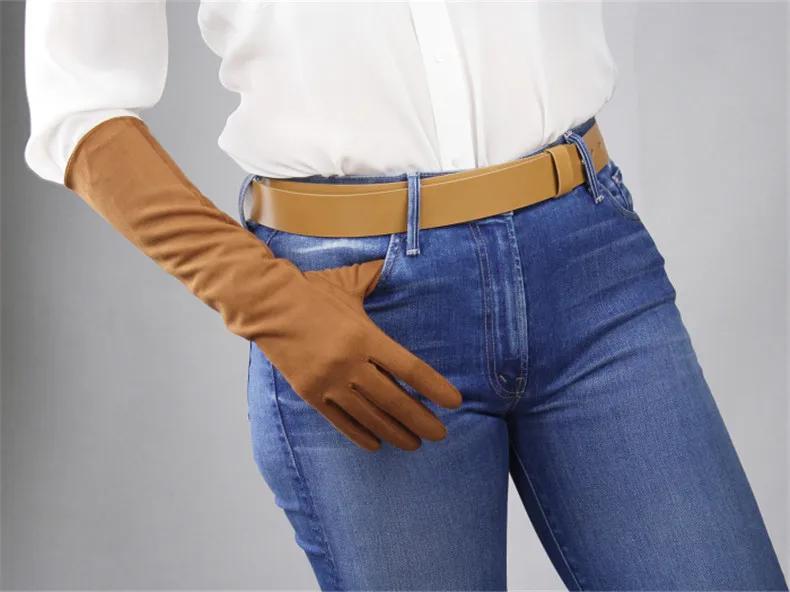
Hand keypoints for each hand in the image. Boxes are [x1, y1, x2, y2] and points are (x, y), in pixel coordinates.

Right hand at [255, 258, 462, 451]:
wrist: (266, 304)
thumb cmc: (311, 290)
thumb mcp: (347, 282)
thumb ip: (375, 278)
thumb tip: (398, 261)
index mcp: (364, 335)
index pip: (409, 368)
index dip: (434, 388)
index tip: (454, 402)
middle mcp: (348, 362)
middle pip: (393, 400)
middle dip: (420, 420)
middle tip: (440, 434)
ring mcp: (328, 381)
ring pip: (369, 416)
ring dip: (395, 432)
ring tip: (414, 443)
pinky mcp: (310, 393)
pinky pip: (340, 421)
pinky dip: (360, 434)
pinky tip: (376, 444)